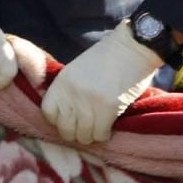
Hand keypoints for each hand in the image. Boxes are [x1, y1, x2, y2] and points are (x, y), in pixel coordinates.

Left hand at [40, 20, 162, 144]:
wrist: (134, 46)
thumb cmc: (109, 59)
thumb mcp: (78, 70)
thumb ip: (69, 91)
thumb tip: (66, 117)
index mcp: (62, 82)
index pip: (48, 113)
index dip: (60, 121)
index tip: (72, 119)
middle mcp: (72, 93)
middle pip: (65, 130)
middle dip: (77, 132)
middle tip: (88, 128)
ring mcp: (90, 101)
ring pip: (84, 136)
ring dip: (93, 135)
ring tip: (100, 128)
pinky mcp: (109, 107)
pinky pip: (101, 134)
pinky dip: (105, 134)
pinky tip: (110, 126)